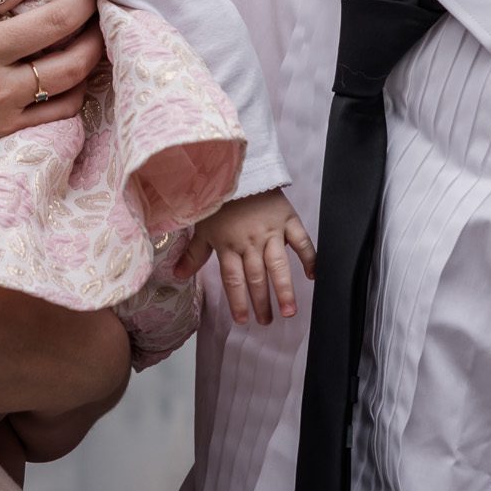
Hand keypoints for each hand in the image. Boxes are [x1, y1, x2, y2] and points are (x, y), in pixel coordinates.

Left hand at [176, 189, 316, 322]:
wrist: (239, 168)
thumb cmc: (219, 199)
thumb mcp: (202, 226)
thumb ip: (194, 254)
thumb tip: (177, 275)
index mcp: (228, 244)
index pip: (233, 279)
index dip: (237, 301)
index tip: (242, 320)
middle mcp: (250, 241)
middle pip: (256, 277)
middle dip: (261, 302)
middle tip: (267, 321)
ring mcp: (271, 231)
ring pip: (278, 265)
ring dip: (284, 290)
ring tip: (289, 311)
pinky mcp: (288, 219)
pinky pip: (301, 240)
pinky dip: (309, 257)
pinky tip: (313, 276)